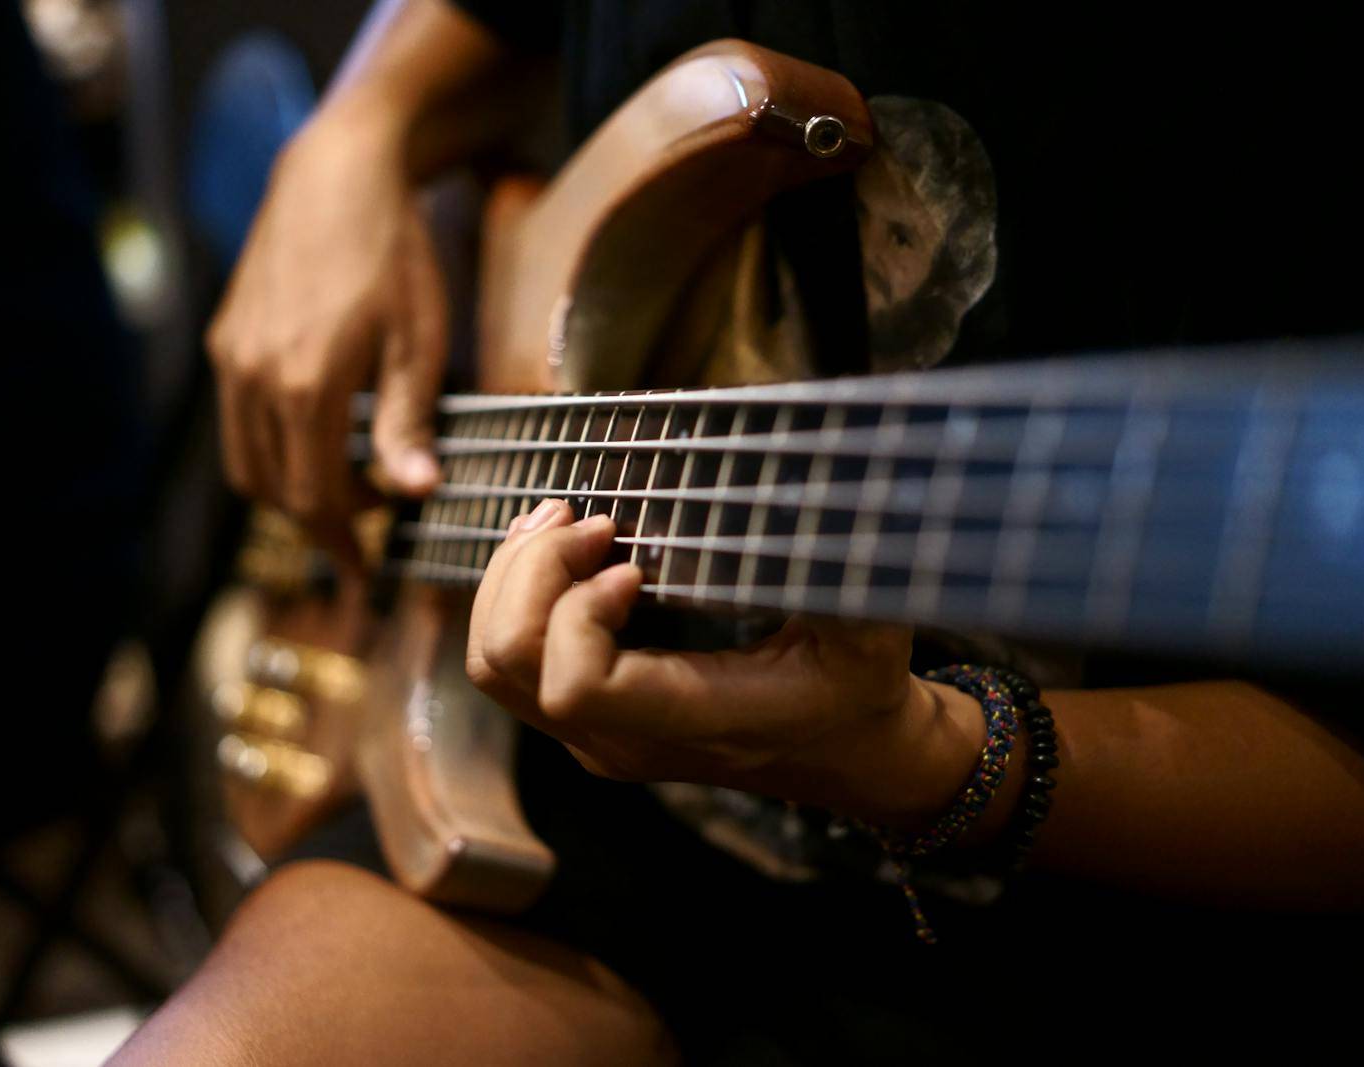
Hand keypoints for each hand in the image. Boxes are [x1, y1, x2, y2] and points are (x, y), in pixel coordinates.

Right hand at [207, 104, 445, 555]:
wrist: (338, 172)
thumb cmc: (393, 254)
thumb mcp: (417, 342)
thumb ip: (408, 424)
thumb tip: (417, 494)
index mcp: (306, 386)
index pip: (314, 498)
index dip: (342, 542)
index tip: (367, 567)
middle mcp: (254, 377)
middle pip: (275, 490)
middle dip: (319, 522)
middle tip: (367, 532)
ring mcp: (232, 357)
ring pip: (247, 462)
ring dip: (290, 491)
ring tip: (345, 488)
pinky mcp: (225, 338)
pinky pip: (238, 422)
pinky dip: (271, 450)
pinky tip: (318, 438)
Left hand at [464, 501, 986, 826]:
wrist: (848, 753)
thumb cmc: (861, 683)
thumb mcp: (872, 626)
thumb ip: (836, 570)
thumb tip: (808, 488)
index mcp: (690, 722)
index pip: (576, 686)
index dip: (578, 611)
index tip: (632, 559)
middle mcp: (623, 742)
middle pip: (508, 664)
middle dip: (531, 572)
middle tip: (591, 519)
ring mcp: (594, 737)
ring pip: (492, 662)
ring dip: (514, 577)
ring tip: (566, 520)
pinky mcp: (584, 719)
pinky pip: (508, 660)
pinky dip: (515, 594)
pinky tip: (562, 548)